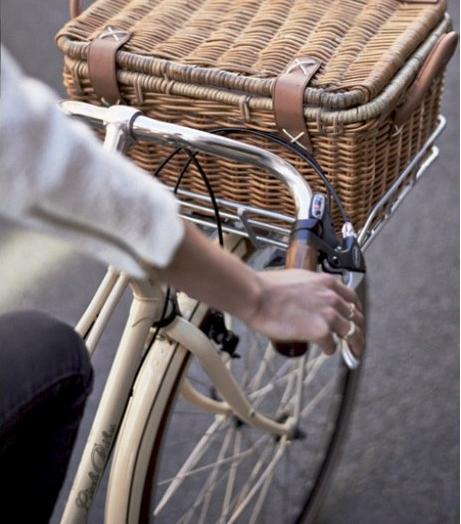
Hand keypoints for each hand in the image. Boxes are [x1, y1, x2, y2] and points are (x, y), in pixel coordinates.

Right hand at [247, 270, 363, 357]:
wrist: (256, 295)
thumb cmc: (267, 287)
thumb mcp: (297, 279)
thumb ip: (309, 288)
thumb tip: (308, 297)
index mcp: (325, 282)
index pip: (351, 297)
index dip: (355, 310)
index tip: (354, 317)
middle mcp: (331, 297)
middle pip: (356, 316)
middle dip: (359, 329)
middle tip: (358, 339)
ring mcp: (328, 314)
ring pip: (351, 332)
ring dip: (353, 344)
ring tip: (353, 352)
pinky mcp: (321, 331)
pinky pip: (332, 345)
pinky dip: (330, 350)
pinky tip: (326, 351)